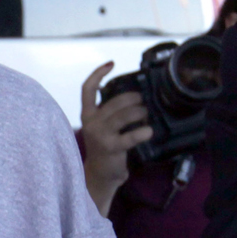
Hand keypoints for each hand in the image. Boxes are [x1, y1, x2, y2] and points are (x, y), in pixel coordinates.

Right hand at [79, 62, 152, 215]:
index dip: (98, 73)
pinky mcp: (111, 147)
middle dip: (133, 98)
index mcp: (87, 114)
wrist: (100, 174)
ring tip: (146, 115)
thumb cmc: (106, 147)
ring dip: (140, 112)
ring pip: (124, 115)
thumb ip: (111, 112)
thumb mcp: (103, 126)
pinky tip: (149, 131)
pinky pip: (130, 135)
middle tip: (143, 102)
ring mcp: (100, 135)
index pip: (87, 89)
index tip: (111, 63)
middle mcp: (91, 122)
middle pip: (115, 101)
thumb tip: (134, 95)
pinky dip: (142, 132)